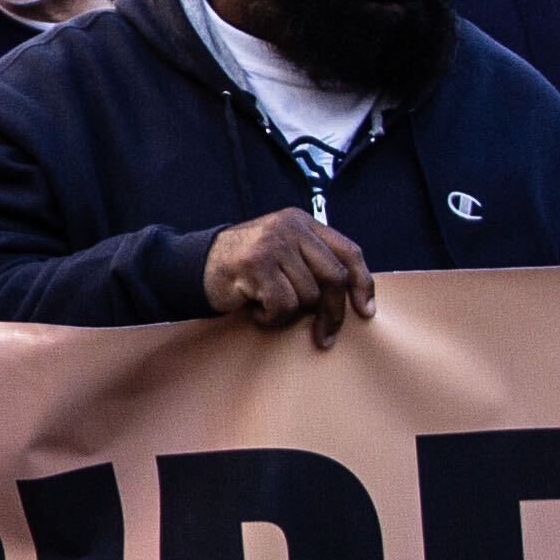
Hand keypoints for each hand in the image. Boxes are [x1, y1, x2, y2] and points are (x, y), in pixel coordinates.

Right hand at [204, 212, 376, 346]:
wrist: (194, 266)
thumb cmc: (246, 269)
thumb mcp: (284, 254)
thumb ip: (314, 263)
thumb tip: (355, 298)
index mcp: (303, 222)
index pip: (349, 251)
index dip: (363, 283)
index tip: (365, 312)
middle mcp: (290, 227)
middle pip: (333, 277)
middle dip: (333, 314)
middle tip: (325, 337)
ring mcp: (272, 244)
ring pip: (308, 296)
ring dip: (290, 315)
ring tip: (268, 309)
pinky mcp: (256, 264)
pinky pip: (283, 306)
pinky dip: (272, 319)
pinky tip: (256, 312)